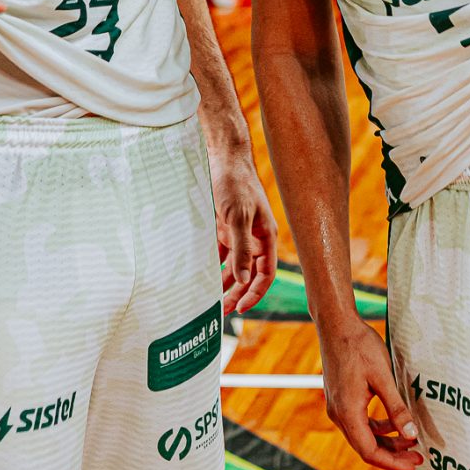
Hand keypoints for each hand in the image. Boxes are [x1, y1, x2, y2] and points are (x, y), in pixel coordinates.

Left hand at [208, 146, 278, 315]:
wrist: (222, 156)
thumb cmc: (234, 182)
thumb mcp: (238, 216)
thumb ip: (242, 248)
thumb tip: (244, 279)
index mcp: (265, 236)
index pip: (266, 273)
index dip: (256, 292)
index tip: (241, 308)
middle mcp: (254, 237)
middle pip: (249, 274)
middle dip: (238, 293)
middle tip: (222, 312)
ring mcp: (239, 232)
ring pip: (235, 266)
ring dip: (225, 283)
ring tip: (212, 301)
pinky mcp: (224, 226)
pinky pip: (221, 253)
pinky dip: (213, 265)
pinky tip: (202, 276)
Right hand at [319, 315, 421, 469]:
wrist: (336, 324)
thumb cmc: (358, 345)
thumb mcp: (383, 377)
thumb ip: (396, 408)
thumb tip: (411, 434)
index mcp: (347, 412)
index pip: (370, 451)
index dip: (393, 462)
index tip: (413, 464)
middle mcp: (339, 414)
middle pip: (366, 447)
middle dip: (393, 454)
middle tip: (417, 456)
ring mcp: (338, 407)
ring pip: (363, 435)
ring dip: (386, 441)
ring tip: (410, 441)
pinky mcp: (341, 399)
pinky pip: (360, 422)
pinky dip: (378, 428)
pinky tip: (393, 423)